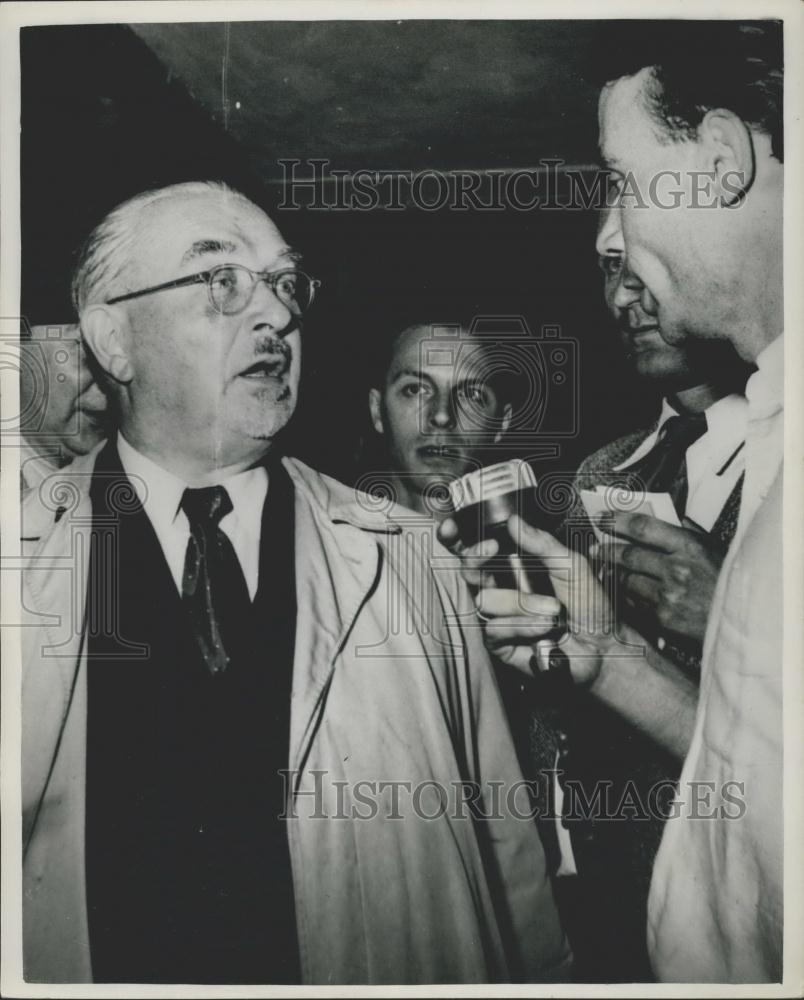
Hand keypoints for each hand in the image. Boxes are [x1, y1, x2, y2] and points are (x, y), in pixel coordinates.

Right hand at [441, 514, 616, 685]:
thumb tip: (513, 521)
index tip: (450, 527)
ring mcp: (497, 616)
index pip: (475, 549)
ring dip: (522, 603)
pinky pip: (496, 629)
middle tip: (492, 549)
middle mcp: (500, 588)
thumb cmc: (590, 604)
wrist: (602, 646)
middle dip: (474, 556)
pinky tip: (546, 628)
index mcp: (513, 566)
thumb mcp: (572, 565)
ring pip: (484, 600)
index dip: (456, 538)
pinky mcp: (498, 643)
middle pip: (466, 570)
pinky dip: (525, 626)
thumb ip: (542, 543)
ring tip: (555, 610)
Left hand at [593, 512, 724, 642]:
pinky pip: (633, 603)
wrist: (746, 624)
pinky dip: (624, 595)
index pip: (643, 527)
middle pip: (628, 555)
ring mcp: (668, 597)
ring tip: (604, 568)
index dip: (616, 520)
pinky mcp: (663, 619)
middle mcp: (677, 570)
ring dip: (612, 573)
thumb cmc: (730, 583)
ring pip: (626, 580)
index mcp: (690, 547)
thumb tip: (660, 521)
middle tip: (594, 548)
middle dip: (605, 550)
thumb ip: (686, 535)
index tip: (601, 517)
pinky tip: (621, 590)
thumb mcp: (715, 550)